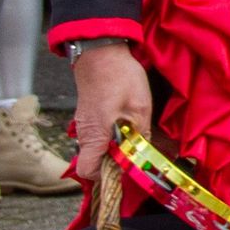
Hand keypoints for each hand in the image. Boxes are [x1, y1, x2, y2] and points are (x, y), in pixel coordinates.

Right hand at [67, 42, 151, 180]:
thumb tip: (145, 156)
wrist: (101, 53)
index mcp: (95, 136)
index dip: (109, 176)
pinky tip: (129, 127)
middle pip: (95, 162)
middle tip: (139, 155)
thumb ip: (140, 136)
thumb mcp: (139, 109)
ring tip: (137, 139)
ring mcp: (85, 126)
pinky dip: (113, 137)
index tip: (129, 169)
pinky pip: (99, 136)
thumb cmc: (120, 79)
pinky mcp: (89, 117)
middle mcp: (85, 135)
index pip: (90, 171)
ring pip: (98, 149)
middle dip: (117, 163)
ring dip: (117, 148)